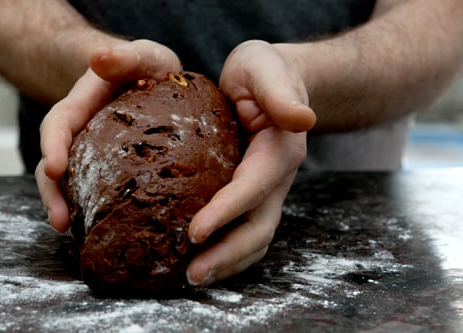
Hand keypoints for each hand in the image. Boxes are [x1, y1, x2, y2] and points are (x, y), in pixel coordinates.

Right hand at [35, 39, 180, 231]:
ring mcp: (95, 153)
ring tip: (72, 232)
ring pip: (74, 181)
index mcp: (84, 104)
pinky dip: (97, 207)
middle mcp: (83, 133)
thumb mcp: (143, 55)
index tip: (54, 168)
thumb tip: (98, 57)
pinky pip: (99, 189)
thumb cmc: (147, 66)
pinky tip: (108, 227)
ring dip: (70, 206)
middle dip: (54, 192)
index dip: (53, 146)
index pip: (60, 124)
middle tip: (60, 221)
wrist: (156, 80)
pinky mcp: (113, 168)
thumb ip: (124, 56)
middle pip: (58, 163)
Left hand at [186, 40, 313, 285]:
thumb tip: (301, 119)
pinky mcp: (256, 196)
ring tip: (194, 277)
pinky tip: (205, 261)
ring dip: (228, 261)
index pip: (253, 187)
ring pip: (256, 237)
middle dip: (227, 253)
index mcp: (279, 149)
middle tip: (192, 274)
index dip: (226, 212)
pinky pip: (247, 231)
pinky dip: (230, 253)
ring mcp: (269, 191)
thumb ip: (279, 91)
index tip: (194, 232)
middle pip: (259, 226)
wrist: (274, 84)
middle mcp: (277, 177)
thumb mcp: (263, 67)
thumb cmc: (262, 72)